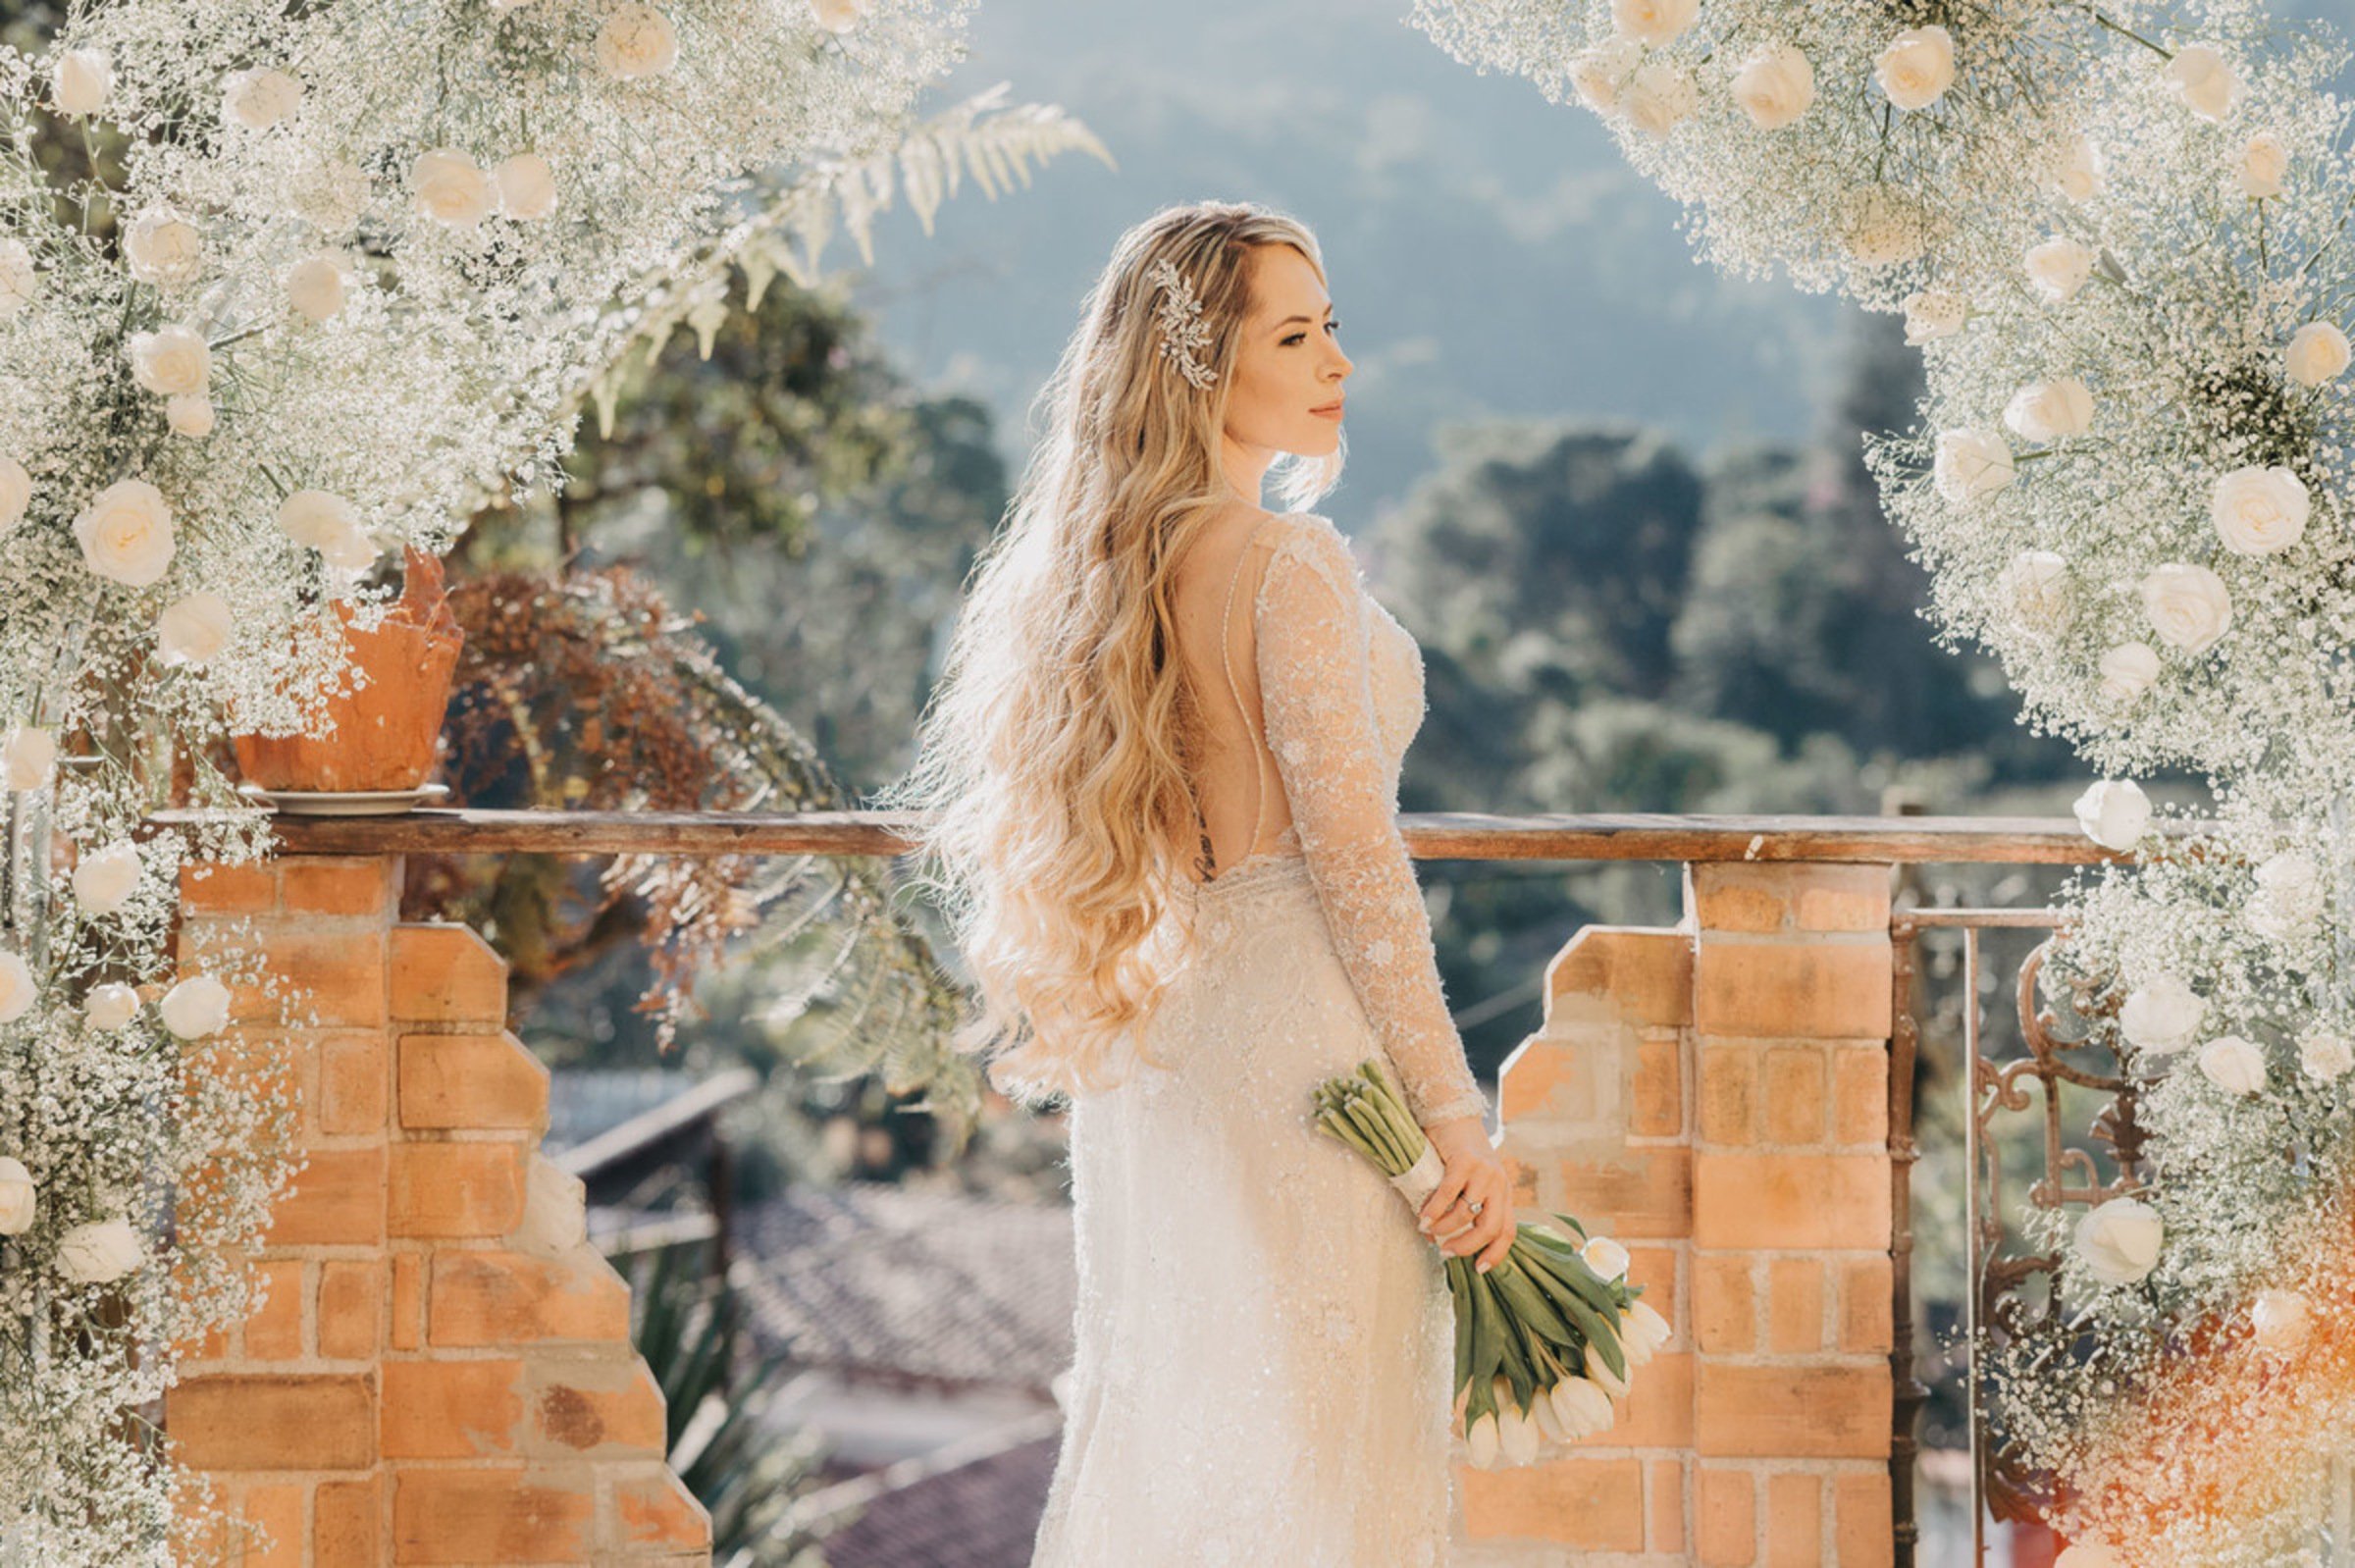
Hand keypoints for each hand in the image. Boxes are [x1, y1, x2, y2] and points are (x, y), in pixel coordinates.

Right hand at [1415, 1114, 1512, 1273]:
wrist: (1453, 1114)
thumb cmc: (1457, 1152)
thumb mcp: (1471, 1181)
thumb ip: (1463, 1206)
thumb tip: (1438, 1239)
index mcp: (1503, 1192)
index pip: (1508, 1230)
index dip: (1496, 1253)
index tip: (1479, 1269)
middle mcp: (1499, 1184)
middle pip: (1489, 1227)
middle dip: (1467, 1246)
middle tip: (1446, 1252)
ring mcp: (1484, 1172)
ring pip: (1466, 1213)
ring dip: (1445, 1228)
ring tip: (1428, 1230)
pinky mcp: (1465, 1162)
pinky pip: (1449, 1194)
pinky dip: (1435, 1210)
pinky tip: (1423, 1218)